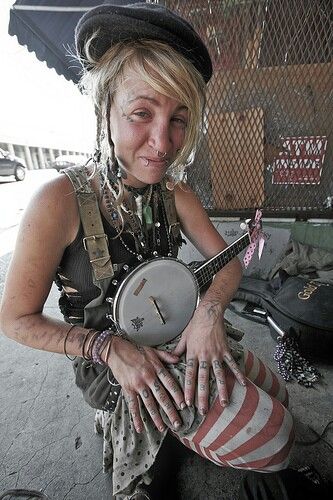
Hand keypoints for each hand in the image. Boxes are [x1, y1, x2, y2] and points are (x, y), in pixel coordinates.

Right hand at [107, 338, 184, 432]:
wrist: (116, 350)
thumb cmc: (135, 350)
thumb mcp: (153, 350)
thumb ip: (166, 356)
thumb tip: (178, 358)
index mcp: (156, 367)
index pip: (170, 383)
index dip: (177, 395)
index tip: (184, 405)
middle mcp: (148, 377)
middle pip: (161, 397)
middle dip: (170, 411)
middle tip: (177, 423)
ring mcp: (138, 384)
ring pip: (149, 403)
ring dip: (156, 417)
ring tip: (163, 428)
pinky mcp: (127, 388)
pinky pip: (133, 405)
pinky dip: (136, 417)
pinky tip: (140, 427)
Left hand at [173, 300, 245, 414]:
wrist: (209, 313)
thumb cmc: (195, 325)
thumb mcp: (183, 337)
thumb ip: (177, 350)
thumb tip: (171, 359)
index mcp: (192, 354)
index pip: (190, 376)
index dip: (188, 389)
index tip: (188, 402)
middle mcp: (204, 356)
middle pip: (203, 380)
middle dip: (203, 396)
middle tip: (203, 411)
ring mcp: (216, 354)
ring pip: (218, 375)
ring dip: (221, 390)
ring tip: (224, 403)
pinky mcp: (226, 351)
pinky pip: (232, 364)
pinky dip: (238, 374)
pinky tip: (244, 384)